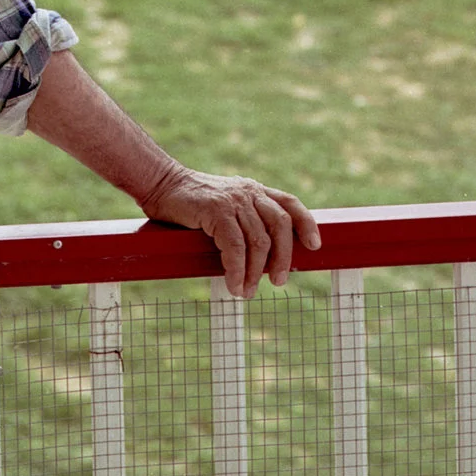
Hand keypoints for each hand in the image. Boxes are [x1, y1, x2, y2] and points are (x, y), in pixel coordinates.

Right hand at [141, 166, 321, 297]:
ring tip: (246, 291)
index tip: (314, 245)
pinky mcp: (217, 210)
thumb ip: (241, 223)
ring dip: (254, 272)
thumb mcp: (223, 208)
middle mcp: (248, 192)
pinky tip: (233, 284)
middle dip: (283, 258)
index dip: (306, 223)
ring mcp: (234, 200)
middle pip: (280, 226)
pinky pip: (235, 246)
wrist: (160, 184)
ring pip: (259, 241)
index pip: (290, 203)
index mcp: (253, 190)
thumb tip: (257, 259)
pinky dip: (236, 269)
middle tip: (278, 282)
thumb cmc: (188, 203)